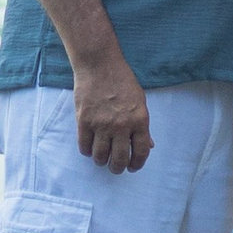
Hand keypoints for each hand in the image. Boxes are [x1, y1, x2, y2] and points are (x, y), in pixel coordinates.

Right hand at [73, 57, 152, 171]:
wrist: (99, 64)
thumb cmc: (122, 80)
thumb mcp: (140, 101)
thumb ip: (143, 125)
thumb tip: (148, 145)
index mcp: (139, 120)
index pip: (141, 152)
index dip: (137, 164)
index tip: (132, 167)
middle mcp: (121, 125)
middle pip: (119, 159)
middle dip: (117, 168)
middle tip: (115, 167)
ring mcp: (101, 124)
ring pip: (100, 156)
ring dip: (101, 161)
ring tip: (102, 157)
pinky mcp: (84, 121)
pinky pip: (84, 146)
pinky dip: (87, 151)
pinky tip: (90, 147)